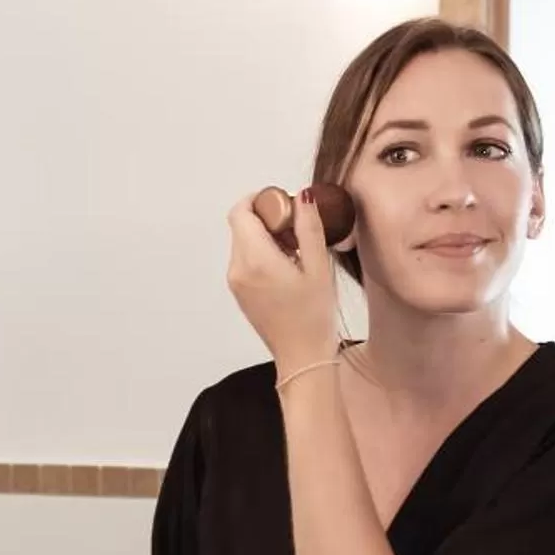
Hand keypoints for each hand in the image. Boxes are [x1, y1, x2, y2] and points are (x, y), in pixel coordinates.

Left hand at [226, 187, 338, 375]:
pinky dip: (262, 254)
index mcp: (255, 259)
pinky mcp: (240, 293)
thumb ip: (309, 227)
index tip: (284, 205)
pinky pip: (245, 261)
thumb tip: (302, 196)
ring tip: (297, 252)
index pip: (241, 211)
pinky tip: (288, 268)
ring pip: (243, 243)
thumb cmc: (313, 318)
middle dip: (267, 219)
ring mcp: (236, 283)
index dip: (260, 200)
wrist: (302, 358)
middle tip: (297, 230)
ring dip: (266, 237)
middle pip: (242, 226)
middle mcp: (238, 269)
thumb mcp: (318, 267)